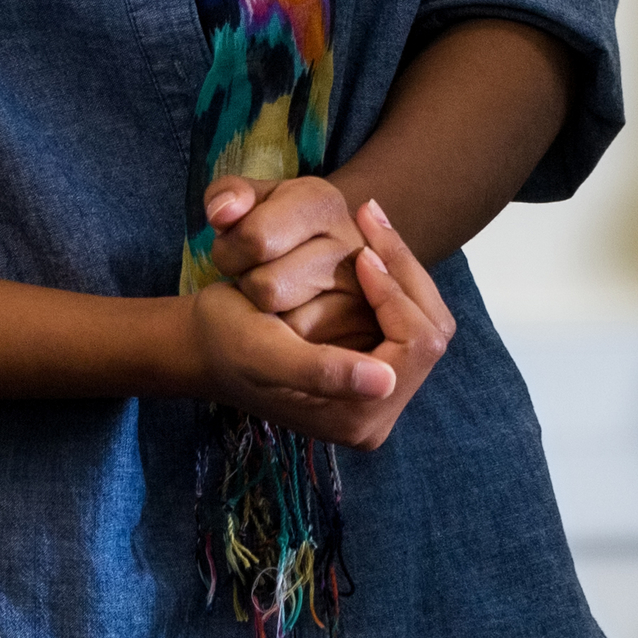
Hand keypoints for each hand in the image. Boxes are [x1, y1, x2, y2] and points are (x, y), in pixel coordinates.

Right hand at [182, 200, 454, 448]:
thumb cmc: (227, 343)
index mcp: (357, 419)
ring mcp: (380, 393)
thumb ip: (324, 372)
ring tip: (370, 224)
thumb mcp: (265, 353)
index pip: (416, 344)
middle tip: (371, 219)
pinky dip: (391, 278)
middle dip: (404, 271)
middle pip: (431, 331)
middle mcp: (378, 415)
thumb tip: (385, 382)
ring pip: (424, 318)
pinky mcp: (376, 369)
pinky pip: (406, 316)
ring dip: (400, 269)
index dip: (396, 292)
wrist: (207, 344)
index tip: (363, 252)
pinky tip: (368, 246)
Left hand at [205, 172, 372, 350]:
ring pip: (286, 327)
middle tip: (259, 277)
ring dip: (268, 320)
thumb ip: (226, 194)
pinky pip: (304, 356)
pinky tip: (294, 325)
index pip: (255, 238)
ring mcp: (365, 293)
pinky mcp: (365, 336)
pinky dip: (290, 345)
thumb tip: (223, 213)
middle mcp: (354, 244)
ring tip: (278, 300)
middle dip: (248, 288)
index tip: (240, 249)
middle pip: (267, 288)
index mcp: (323, 202)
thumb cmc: (266, 239)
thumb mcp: (247, 206)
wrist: (306, 276)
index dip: (230, 251)